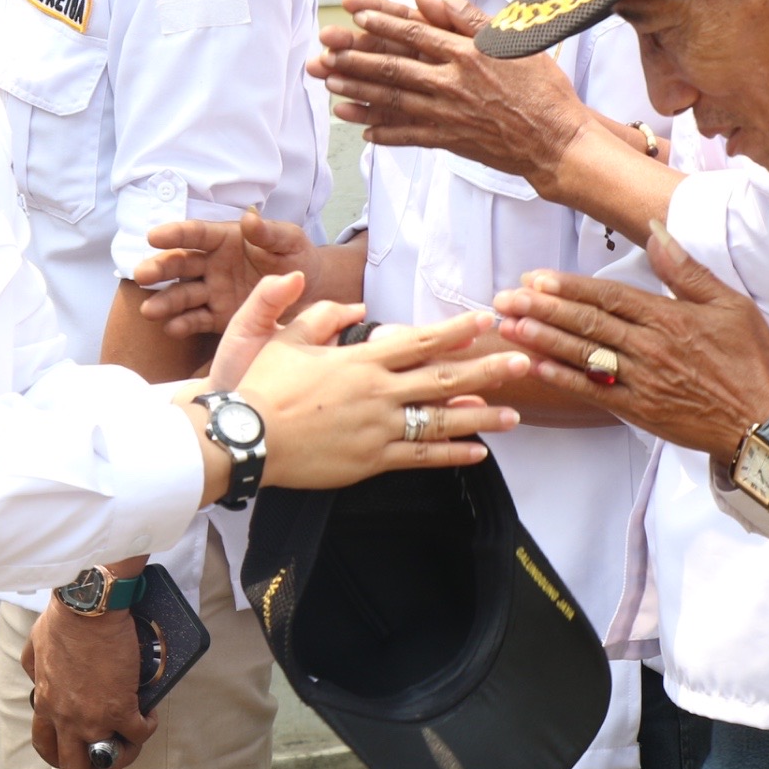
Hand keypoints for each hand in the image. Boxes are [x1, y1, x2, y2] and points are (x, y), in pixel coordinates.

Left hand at [24, 601, 152, 768]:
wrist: (88, 606)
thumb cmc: (64, 617)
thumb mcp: (36, 644)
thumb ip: (34, 665)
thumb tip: (37, 673)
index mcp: (46, 702)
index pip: (46, 745)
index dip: (62, 756)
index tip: (77, 753)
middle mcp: (66, 717)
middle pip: (74, 768)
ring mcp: (92, 717)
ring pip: (109, 759)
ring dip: (125, 754)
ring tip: (134, 739)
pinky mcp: (120, 708)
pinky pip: (138, 733)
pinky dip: (147, 727)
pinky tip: (149, 714)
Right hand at [135, 211, 318, 337]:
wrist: (311, 291)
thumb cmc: (297, 257)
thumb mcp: (289, 241)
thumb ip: (268, 233)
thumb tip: (249, 219)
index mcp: (225, 239)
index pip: (195, 234)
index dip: (174, 234)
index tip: (152, 236)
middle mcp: (212, 264)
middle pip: (181, 264)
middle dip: (160, 269)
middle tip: (141, 275)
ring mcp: (213, 291)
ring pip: (183, 294)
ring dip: (165, 301)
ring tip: (149, 311)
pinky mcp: (219, 316)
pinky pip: (197, 319)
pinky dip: (184, 324)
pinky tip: (171, 328)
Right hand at [215, 299, 523, 491]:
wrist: (246, 436)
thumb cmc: (261, 385)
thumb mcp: (285, 338)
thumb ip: (319, 318)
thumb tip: (349, 308)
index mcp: (361, 360)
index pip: (420, 341)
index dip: (456, 330)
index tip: (485, 321)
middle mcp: (378, 392)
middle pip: (443, 378)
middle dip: (487, 369)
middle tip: (523, 362)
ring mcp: (379, 428)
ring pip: (441, 421)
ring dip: (482, 417)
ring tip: (516, 416)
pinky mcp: (372, 460)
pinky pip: (422, 457)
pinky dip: (452, 455)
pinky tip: (479, 453)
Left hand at [308, 0, 588, 178]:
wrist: (558, 141)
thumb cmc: (542, 88)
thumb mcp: (514, 41)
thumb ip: (471, 19)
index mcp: (466, 54)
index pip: (414, 32)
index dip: (380, 22)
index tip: (353, 13)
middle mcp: (452, 82)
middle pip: (393, 66)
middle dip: (354, 57)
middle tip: (324, 50)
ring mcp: (448, 114)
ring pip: (393, 100)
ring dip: (359, 92)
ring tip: (331, 85)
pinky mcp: (450, 141)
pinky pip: (410, 136)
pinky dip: (385, 133)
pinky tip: (362, 130)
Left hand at [492, 229, 768, 459]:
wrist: (766, 422)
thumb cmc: (752, 361)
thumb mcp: (730, 304)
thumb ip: (686, 269)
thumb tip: (655, 229)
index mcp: (669, 318)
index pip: (608, 297)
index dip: (568, 287)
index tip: (534, 278)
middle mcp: (649, 348)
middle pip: (586, 323)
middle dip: (541, 309)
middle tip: (504, 299)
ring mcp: (642, 381)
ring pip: (583, 355)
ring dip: (542, 340)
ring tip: (508, 326)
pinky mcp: (640, 410)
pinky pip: (593, 391)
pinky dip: (563, 378)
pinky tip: (536, 365)